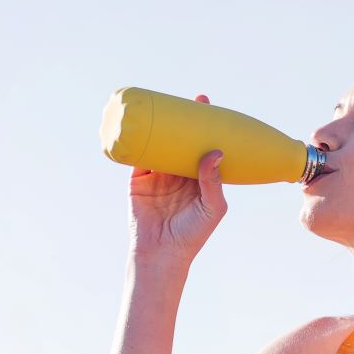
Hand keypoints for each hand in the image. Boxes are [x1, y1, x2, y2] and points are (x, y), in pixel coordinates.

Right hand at [128, 94, 228, 262]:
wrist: (162, 253)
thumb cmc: (193, 234)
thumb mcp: (212, 207)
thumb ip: (213, 181)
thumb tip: (215, 152)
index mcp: (199, 179)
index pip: (204, 147)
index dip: (207, 128)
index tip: (210, 109)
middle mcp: (179, 174)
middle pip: (183, 140)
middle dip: (187, 120)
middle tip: (195, 100)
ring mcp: (158, 175)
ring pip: (161, 144)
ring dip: (163, 126)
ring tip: (168, 105)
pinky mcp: (138, 179)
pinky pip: (139, 155)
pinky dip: (139, 140)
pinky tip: (141, 124)